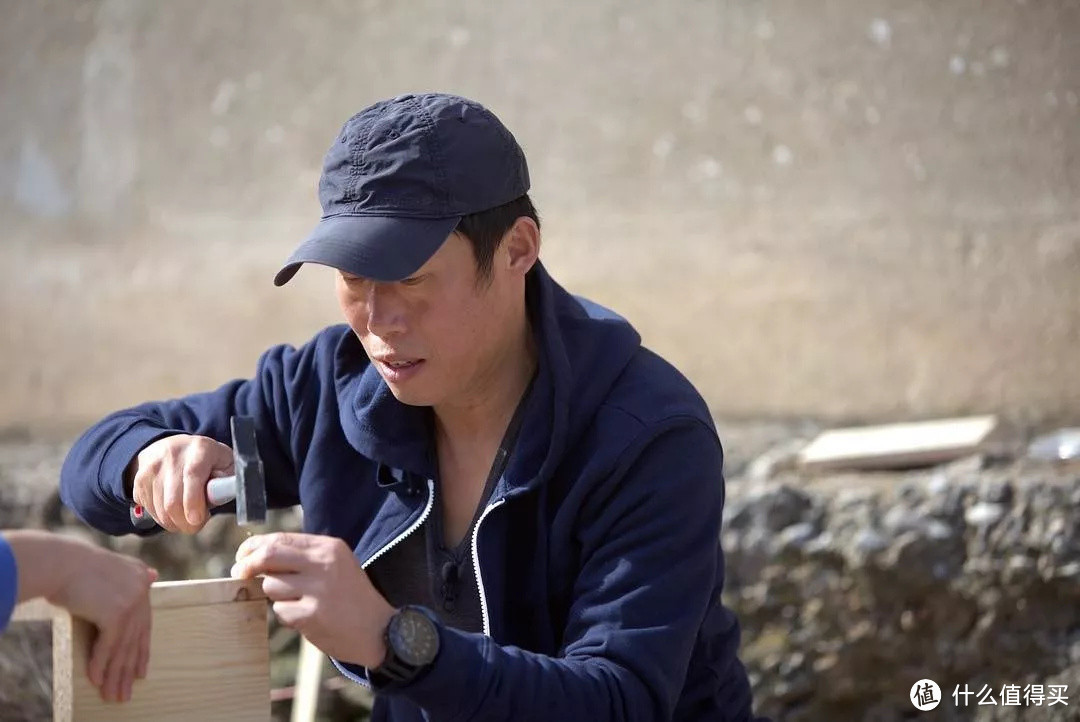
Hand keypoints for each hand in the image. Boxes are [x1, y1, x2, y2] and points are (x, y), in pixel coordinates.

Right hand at [6, 531, 156, 702]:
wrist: (58, 563)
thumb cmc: (74, 567)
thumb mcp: (110, 567)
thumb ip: (131, 576)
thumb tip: (154, 575)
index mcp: (140, 578)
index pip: (144, 623)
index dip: (141, 650)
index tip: (141, 672)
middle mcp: (140, 590)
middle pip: (135, 639)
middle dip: (129, 669)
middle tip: (126, 692)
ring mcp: (131, 602)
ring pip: (123, 647)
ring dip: (115, 674)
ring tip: (113, 695)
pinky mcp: (116, 613)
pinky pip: (108, 646)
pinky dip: (100, 664)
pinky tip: (96, 680)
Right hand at [126, 434, 233, 532]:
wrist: (176, 448)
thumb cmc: (209, 461)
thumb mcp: (226, 464)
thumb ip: (226, 481)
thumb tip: (217, 495)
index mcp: (200, 448)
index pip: (192, 475)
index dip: (193, 501)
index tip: (197, 520)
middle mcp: (172, 454)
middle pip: (172, 500)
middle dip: (186, 522)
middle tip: (196, 524)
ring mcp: (152, 466)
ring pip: (160, 509)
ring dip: (175, 523)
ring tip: (187, 517)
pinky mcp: (139, 479)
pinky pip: (150, 509)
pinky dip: (163, 518)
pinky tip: (174, 510)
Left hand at [230, 533, 394, 667]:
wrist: (378, 629)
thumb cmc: (351, 596)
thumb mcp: (335, 564)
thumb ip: (303, 556)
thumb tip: (257, 555)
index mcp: (329, 547)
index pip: (280, 538)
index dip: (253, 546)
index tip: (242, 556)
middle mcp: (323, 564)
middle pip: (268, 556)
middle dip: (247, 565)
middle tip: (240, 574)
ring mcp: (317, 590)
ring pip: (271, 586)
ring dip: (276, 596)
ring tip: (299, 602)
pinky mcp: (311, 615)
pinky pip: (280, 611)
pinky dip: (287, 615)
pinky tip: (307, 617)